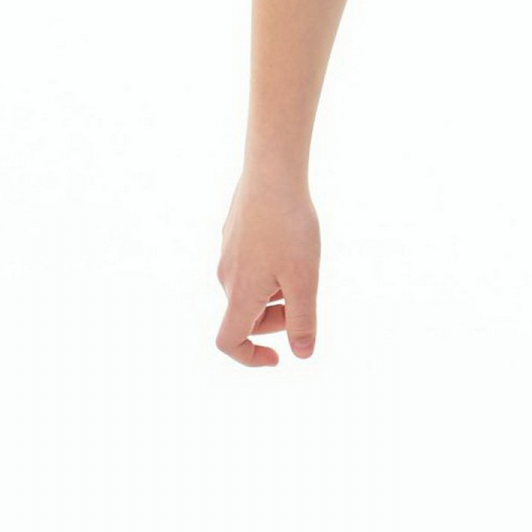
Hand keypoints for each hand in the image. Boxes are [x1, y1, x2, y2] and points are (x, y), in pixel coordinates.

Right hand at [216, 172, 320, 366]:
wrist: (272, 173)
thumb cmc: (289, 227)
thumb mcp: (304, 280)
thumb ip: (302, 320)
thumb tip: (302, 353)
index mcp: (240, 294)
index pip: (229, 341)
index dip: (250, 357)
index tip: (277, 356)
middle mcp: (226, 277)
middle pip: (246, 316)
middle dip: (276, 318)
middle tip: (305, 296)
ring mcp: (227, 254)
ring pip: (250, 289)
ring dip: (275, 292)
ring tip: (301, 266)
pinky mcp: (233, 234)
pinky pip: (250, 266)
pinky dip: (270, 269)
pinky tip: (290, 243)